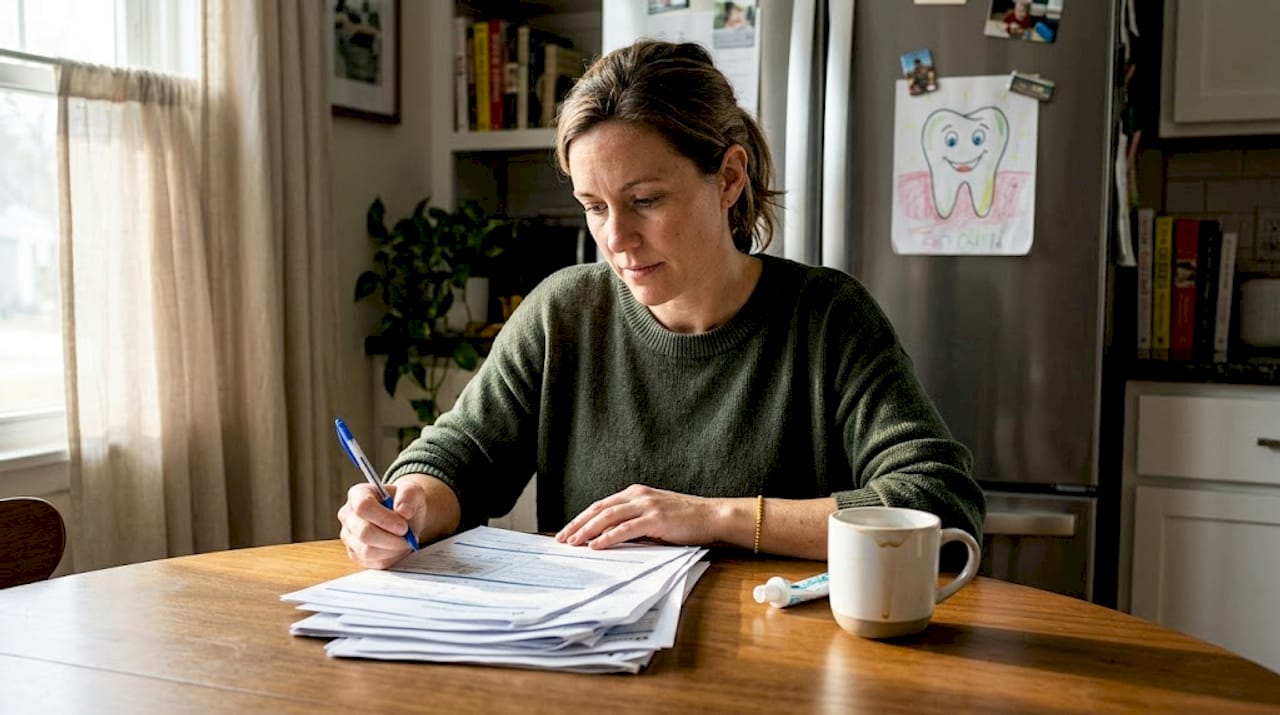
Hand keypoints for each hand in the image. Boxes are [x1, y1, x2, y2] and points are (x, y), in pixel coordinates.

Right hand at [337, 481, 426, 568]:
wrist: (406, 518)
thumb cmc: (406, 503)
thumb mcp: (413, 492)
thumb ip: (409, 495)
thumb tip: (403, 511)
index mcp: (358, 494)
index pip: (363, 507)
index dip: (384, 519)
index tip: (403, 526)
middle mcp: (348, 515)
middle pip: (364, 533)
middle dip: (391, 539)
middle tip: (408, 537)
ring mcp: (349, 536)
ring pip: (367, 551)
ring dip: (392, 549)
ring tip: (404, 541)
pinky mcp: (355, 553)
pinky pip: (372, 562)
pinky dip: (390, 558)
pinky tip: (397, 547)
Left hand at [554, 484, 722, 549]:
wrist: (712, 516)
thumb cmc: (685, 520)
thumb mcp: (654, 516)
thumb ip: (633, 523)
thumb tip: (609, 538)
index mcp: (635, 494)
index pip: (601, 505)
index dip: (581, 518)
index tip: (567, 531)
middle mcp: (638, 496)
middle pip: (599, 508)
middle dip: (577, 524)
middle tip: (561, 538)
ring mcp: (646, 505)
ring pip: (608, 516)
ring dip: (587, 530)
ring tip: (573, 542)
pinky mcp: (655, 518)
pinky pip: (625, 528)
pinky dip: (607, 536)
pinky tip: (595, 545)